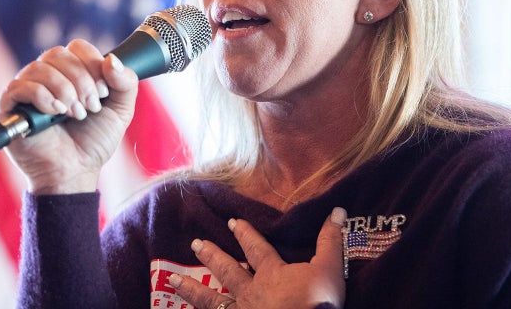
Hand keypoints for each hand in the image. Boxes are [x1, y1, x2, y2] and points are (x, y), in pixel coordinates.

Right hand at [0, 39, 138, 193]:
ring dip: (64, 90)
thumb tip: (113, 60)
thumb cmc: (94, 141)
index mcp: (70, 73)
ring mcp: (25, 91)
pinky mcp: (7, 107)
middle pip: (58, 54)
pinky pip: (19, 86)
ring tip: (75, 114)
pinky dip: (42, 96)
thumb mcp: (121, 111)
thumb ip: (126, 83)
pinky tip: (56, 113)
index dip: (93, 64)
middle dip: (81, 81)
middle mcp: (45, 77)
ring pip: (40, 67)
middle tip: (91, 107)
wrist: (76, 172)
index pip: (78, 47)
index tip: (104, 93)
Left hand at [170, 207, 346, 308]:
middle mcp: (251, 292)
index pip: (256, 249)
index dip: (246, 234)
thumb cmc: (317, 302)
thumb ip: (331, 240)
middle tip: (195, 243)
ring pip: (210, 300)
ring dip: (191, 289)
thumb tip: (338, 210)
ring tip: (172, 280)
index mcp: (272, 273)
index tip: (233, 222)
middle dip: (212, 255)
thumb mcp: (329, 268)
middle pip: (227, 270)